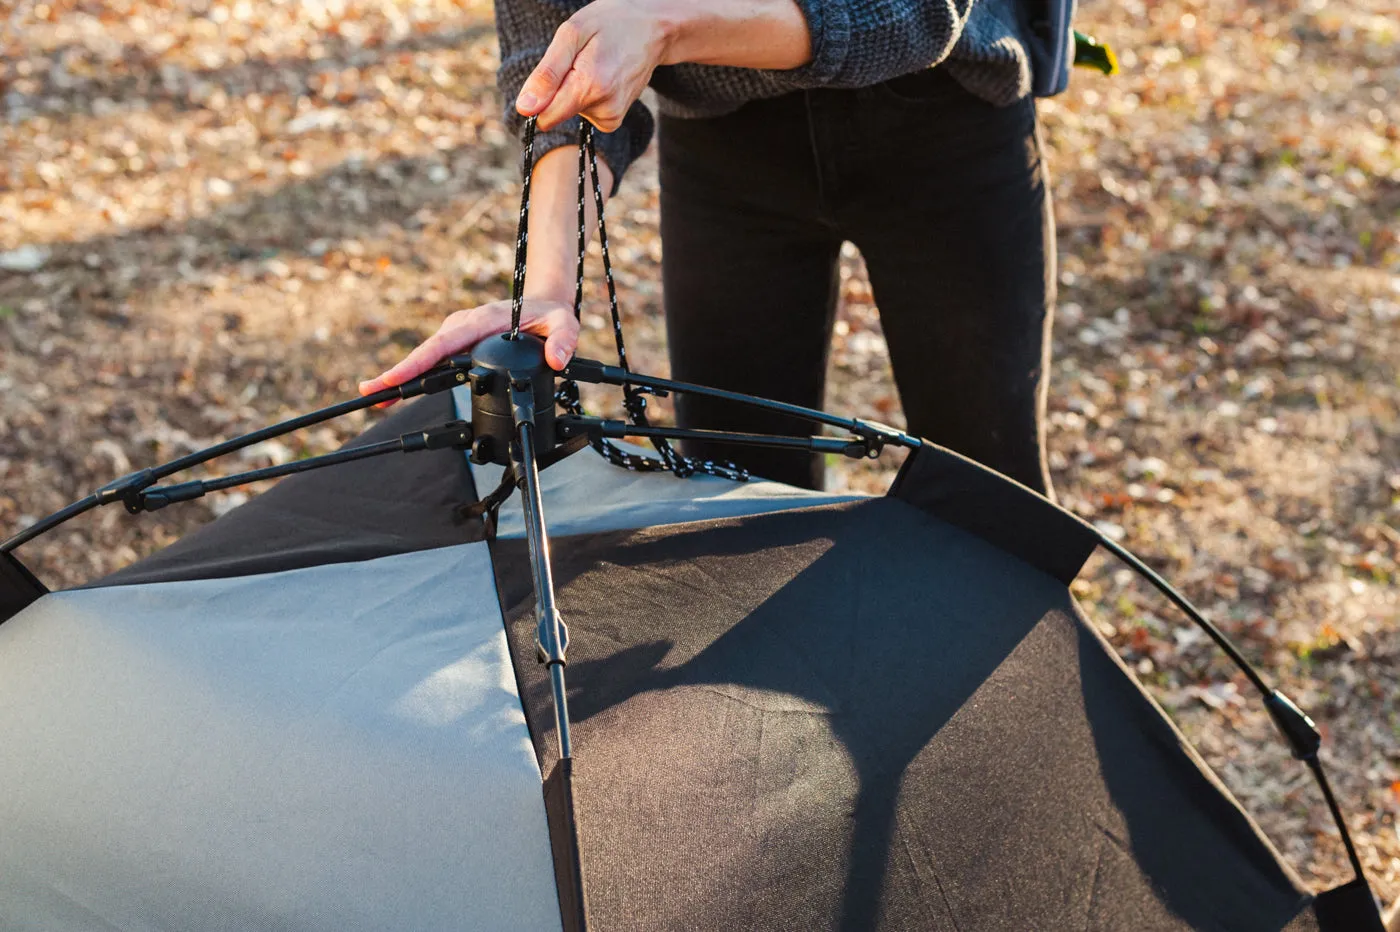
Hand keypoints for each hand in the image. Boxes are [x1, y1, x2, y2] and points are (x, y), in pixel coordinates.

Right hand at [358, 298, 577, 403]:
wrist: (543, 304)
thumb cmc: (549, 315)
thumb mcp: (564, 324)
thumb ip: (564, 340)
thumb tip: (557, 359)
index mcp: (482, 322)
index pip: (445, 344)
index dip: (419, 361)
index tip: (396, 378)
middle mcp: (464, 325)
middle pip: (426, 352)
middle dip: (398, 373)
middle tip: (370, 393)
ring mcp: (459, 333)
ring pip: (427, 356)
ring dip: (403, 375)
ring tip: (377, 397)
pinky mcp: (459, 341)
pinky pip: (435, 357)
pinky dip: (417, 372)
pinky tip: (400, 390)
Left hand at [516, 0, 675, 131]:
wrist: (652, 29)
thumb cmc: (609, 24)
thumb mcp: (571, 34)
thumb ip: (546, 75)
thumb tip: (524, 109)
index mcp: (589, 85)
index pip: (545, 117)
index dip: (539, 99)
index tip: (552, 76)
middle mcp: (604, 107)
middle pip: (556, 113)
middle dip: (559, 89)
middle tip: (579, 61)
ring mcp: (613, 116)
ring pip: (570, 112)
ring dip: (576, 89)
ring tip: (595, 64)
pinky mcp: (615, 120)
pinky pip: (585, 114)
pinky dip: (588, 97)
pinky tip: (603, 77)